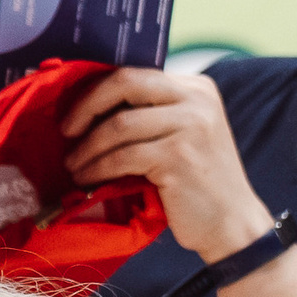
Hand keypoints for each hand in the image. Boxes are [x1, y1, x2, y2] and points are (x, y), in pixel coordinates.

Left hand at [61, 68, 274, 262]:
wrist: (232, 223)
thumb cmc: (197, 182)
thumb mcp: (181, 134)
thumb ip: (151, 114)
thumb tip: (92, 106)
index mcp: (195, 88)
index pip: (135, 73)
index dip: (97, 91)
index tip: (74, 114)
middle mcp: (196, 99)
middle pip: (125, 84)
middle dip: (86, 107)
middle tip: (65, 132)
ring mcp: (190, 126)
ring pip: (118, 125)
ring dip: (87, 148)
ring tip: (73, 165)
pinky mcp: (178, 157)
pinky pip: (122, 156)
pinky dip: (97, 168)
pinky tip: (87, 179)